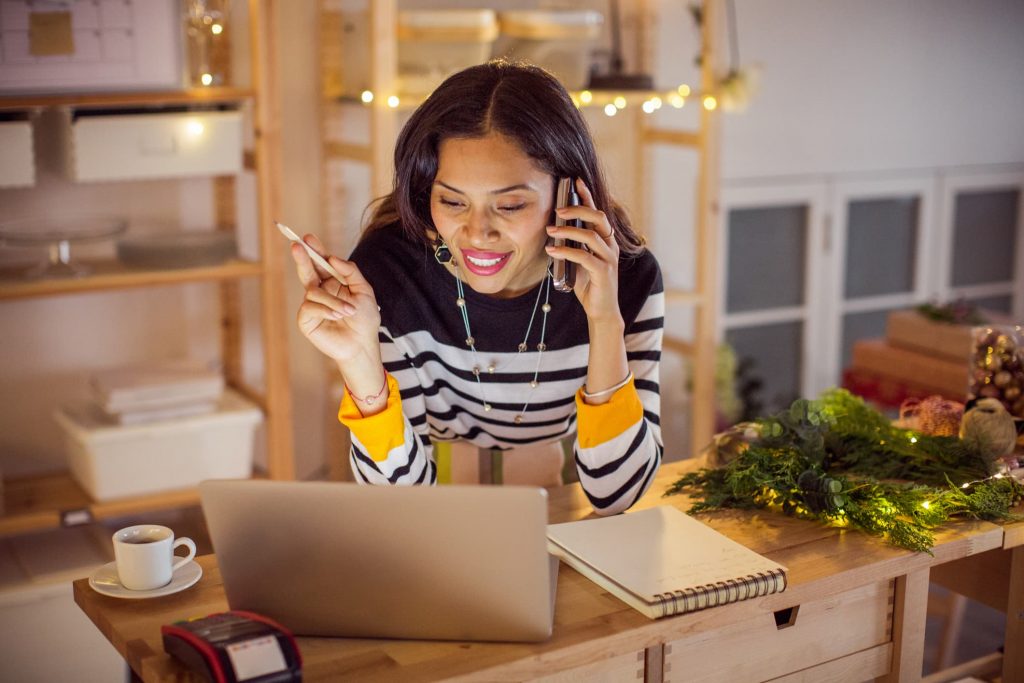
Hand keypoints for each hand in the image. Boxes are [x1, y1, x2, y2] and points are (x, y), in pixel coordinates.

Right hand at [290, 234, 381, 366]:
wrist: (362, 345)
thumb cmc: (365, 319)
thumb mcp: (364, 290)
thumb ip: (350, 272)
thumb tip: (332, 258)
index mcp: (333, 282)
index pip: (321, 263)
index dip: (314, 250)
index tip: (307, 238)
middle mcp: (320, 291)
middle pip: (307, 271)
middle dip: (302, 258)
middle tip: (297, 245)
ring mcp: (311, 305)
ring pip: (313, 291)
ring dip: (332, 300)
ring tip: (349, 311)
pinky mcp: (306, 319)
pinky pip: (309, 307)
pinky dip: (325, 310)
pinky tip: (337, 317)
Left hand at [545, 178, 621, 324]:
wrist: (601, 311)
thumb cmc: (590, 285)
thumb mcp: (579, 261)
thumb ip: (572, 246)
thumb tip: (553, 231)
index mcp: (606, 241)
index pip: (597, 213)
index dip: (587, 196)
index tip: (575, 181)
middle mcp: (611, 246)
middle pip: (598, 218)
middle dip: (577, 209)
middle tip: (558, 209)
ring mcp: (609, 259)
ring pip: (590, 235)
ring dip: (568, 230)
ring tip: (550, 229)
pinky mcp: (603, 272)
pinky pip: (583, 256)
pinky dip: (565, 251)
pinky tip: (552, 250)